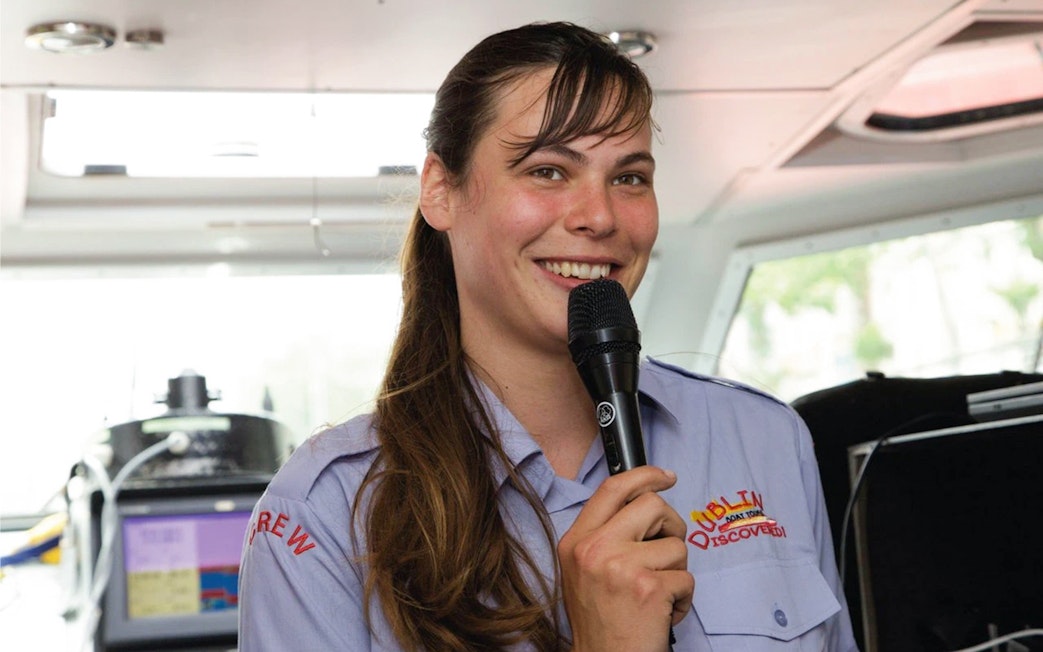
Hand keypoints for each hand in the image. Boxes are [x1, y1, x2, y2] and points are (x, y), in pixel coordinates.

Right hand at [558, 466, 692, 651]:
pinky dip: (683, 599)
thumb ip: (606, 535)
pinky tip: (663, 613)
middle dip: (671, 525)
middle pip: (652, 505)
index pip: (612, 489)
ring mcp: (620, 567)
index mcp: (576, 542)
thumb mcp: (584, 570)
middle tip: (667, 551)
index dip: (644, 475)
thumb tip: (644, 502)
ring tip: (657, 594)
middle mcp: (594, 549)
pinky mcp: (648, 588)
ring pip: (676, 544)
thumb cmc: (601, 621)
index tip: (665, 476)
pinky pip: (687, 577)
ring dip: (676, 571)